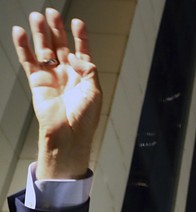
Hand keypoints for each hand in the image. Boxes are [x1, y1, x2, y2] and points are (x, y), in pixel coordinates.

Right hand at [12, 8, 101, 179]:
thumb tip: (75, 55)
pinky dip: (23, 47)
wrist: (69, 134)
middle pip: (60, 45)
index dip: (80, 36)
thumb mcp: (95, 90)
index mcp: (83, 76)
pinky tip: (20, 33)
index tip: (78, 22)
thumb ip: (87, 69)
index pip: (81, 51)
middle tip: (51, 12)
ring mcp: (51, 77)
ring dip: (40, 33)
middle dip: (56, 29)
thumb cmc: (85, 118)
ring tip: (36, 16)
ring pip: (44, 49)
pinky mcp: (37, 82)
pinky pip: (28, 60)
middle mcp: (67, 74)